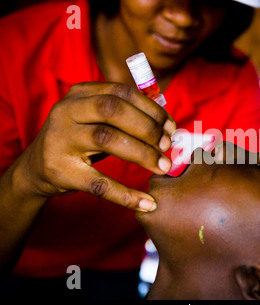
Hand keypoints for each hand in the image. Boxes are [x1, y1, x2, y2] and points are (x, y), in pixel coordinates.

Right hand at [20, 82, 175, 211]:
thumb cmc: (79, 139)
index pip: (122, 93)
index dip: (151, 110)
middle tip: (167, 146)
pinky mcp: (60, 171)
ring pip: (107, 139)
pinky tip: (147, 202)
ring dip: (143, 154)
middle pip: (113, 111)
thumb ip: (125, 115)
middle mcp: (66, 111)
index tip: (171, 127)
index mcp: (80, 94)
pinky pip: (99, 184)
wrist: (37, 168)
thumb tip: (168, 127)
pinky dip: (126, 195)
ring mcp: (60, 140)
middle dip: (147, 128)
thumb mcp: (95, 119)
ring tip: (163, 167)